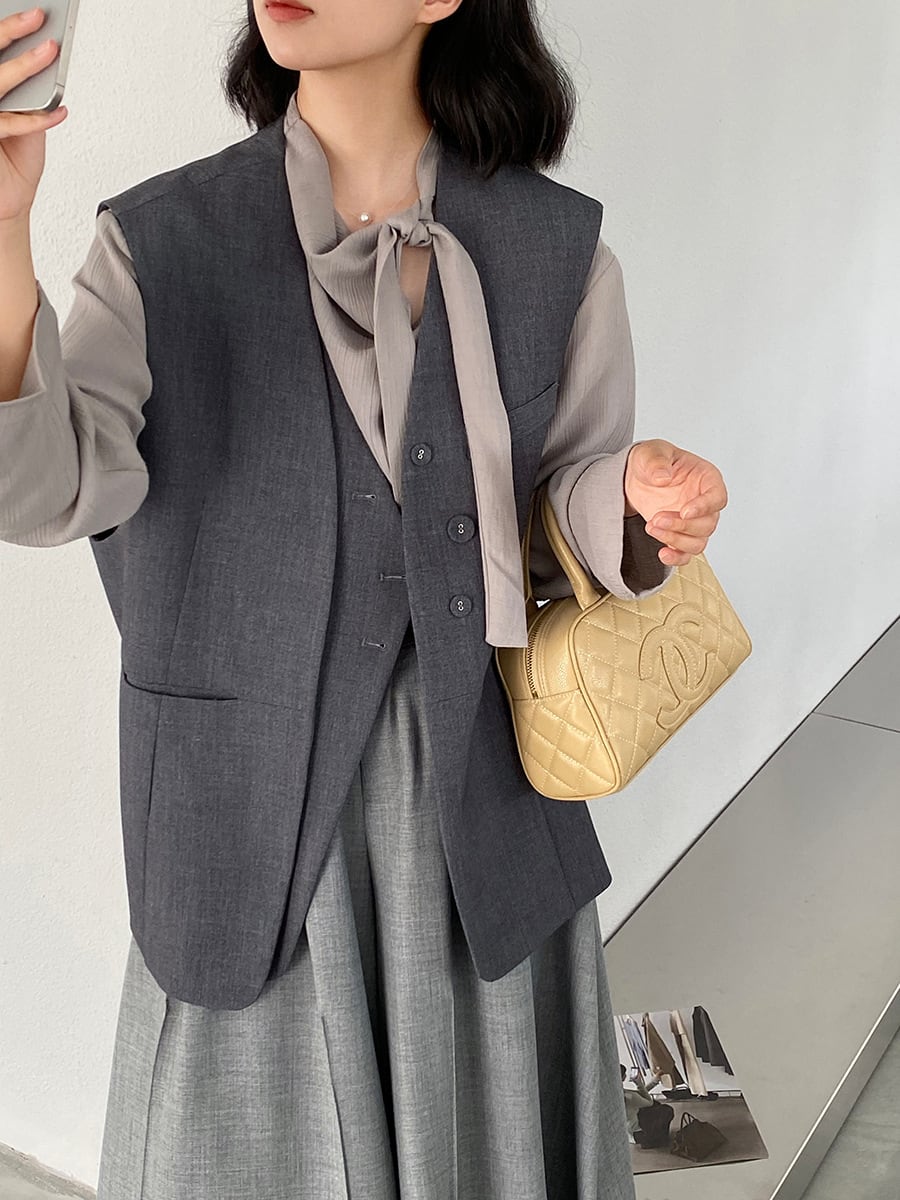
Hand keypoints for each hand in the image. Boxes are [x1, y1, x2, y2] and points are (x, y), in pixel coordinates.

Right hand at [0, 8, 67, 225]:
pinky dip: (36, 117)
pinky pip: (8, 123)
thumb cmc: (13, 162)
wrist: (9, 202)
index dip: (5, 32)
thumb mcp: (27, 123)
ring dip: (25, 66)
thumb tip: (45, 63)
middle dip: (10, 32)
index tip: (30, 14)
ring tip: (49, 51)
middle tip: (36, 16)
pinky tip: (59, 111)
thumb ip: (30, 96)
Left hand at [624, 439, 726, 566]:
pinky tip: (662, 553)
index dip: (705, 507)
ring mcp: (693, 521)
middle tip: (656, 518)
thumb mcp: (650, 453)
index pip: (717, 497)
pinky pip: (686, 554)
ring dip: (676, 540)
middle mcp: (704, 502)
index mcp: (706, 478)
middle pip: (707, 524)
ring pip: (698, 542)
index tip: (685, 511)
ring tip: (651, 527)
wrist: (636, 478)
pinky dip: (677, 558)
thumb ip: (656, 461)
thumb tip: (662, 477)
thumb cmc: (651, 461)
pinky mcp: (680, 535)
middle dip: (682, 526)